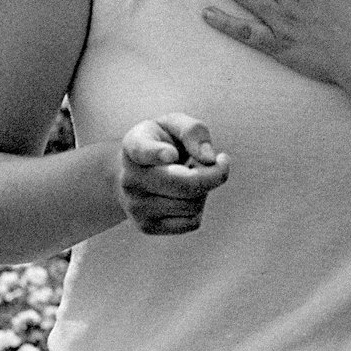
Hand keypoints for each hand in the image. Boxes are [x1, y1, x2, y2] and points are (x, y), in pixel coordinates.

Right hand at [117, 114, 230, 234]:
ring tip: (189, 177)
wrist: (133, 173)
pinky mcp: (146, 226)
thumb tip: (209, 159)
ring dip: (204, 190)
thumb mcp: (174, 124)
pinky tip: (185, 195)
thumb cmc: (161, 143)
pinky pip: (192, 222)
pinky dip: (198, 208)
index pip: (143, 151)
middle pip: (185, 184)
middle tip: (221, 161)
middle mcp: (130, 178)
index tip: (170, 154)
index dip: (158, 153)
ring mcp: (135, 206)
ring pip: (192, 204)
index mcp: (134, 145)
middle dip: (213, 174)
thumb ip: (192, 131)